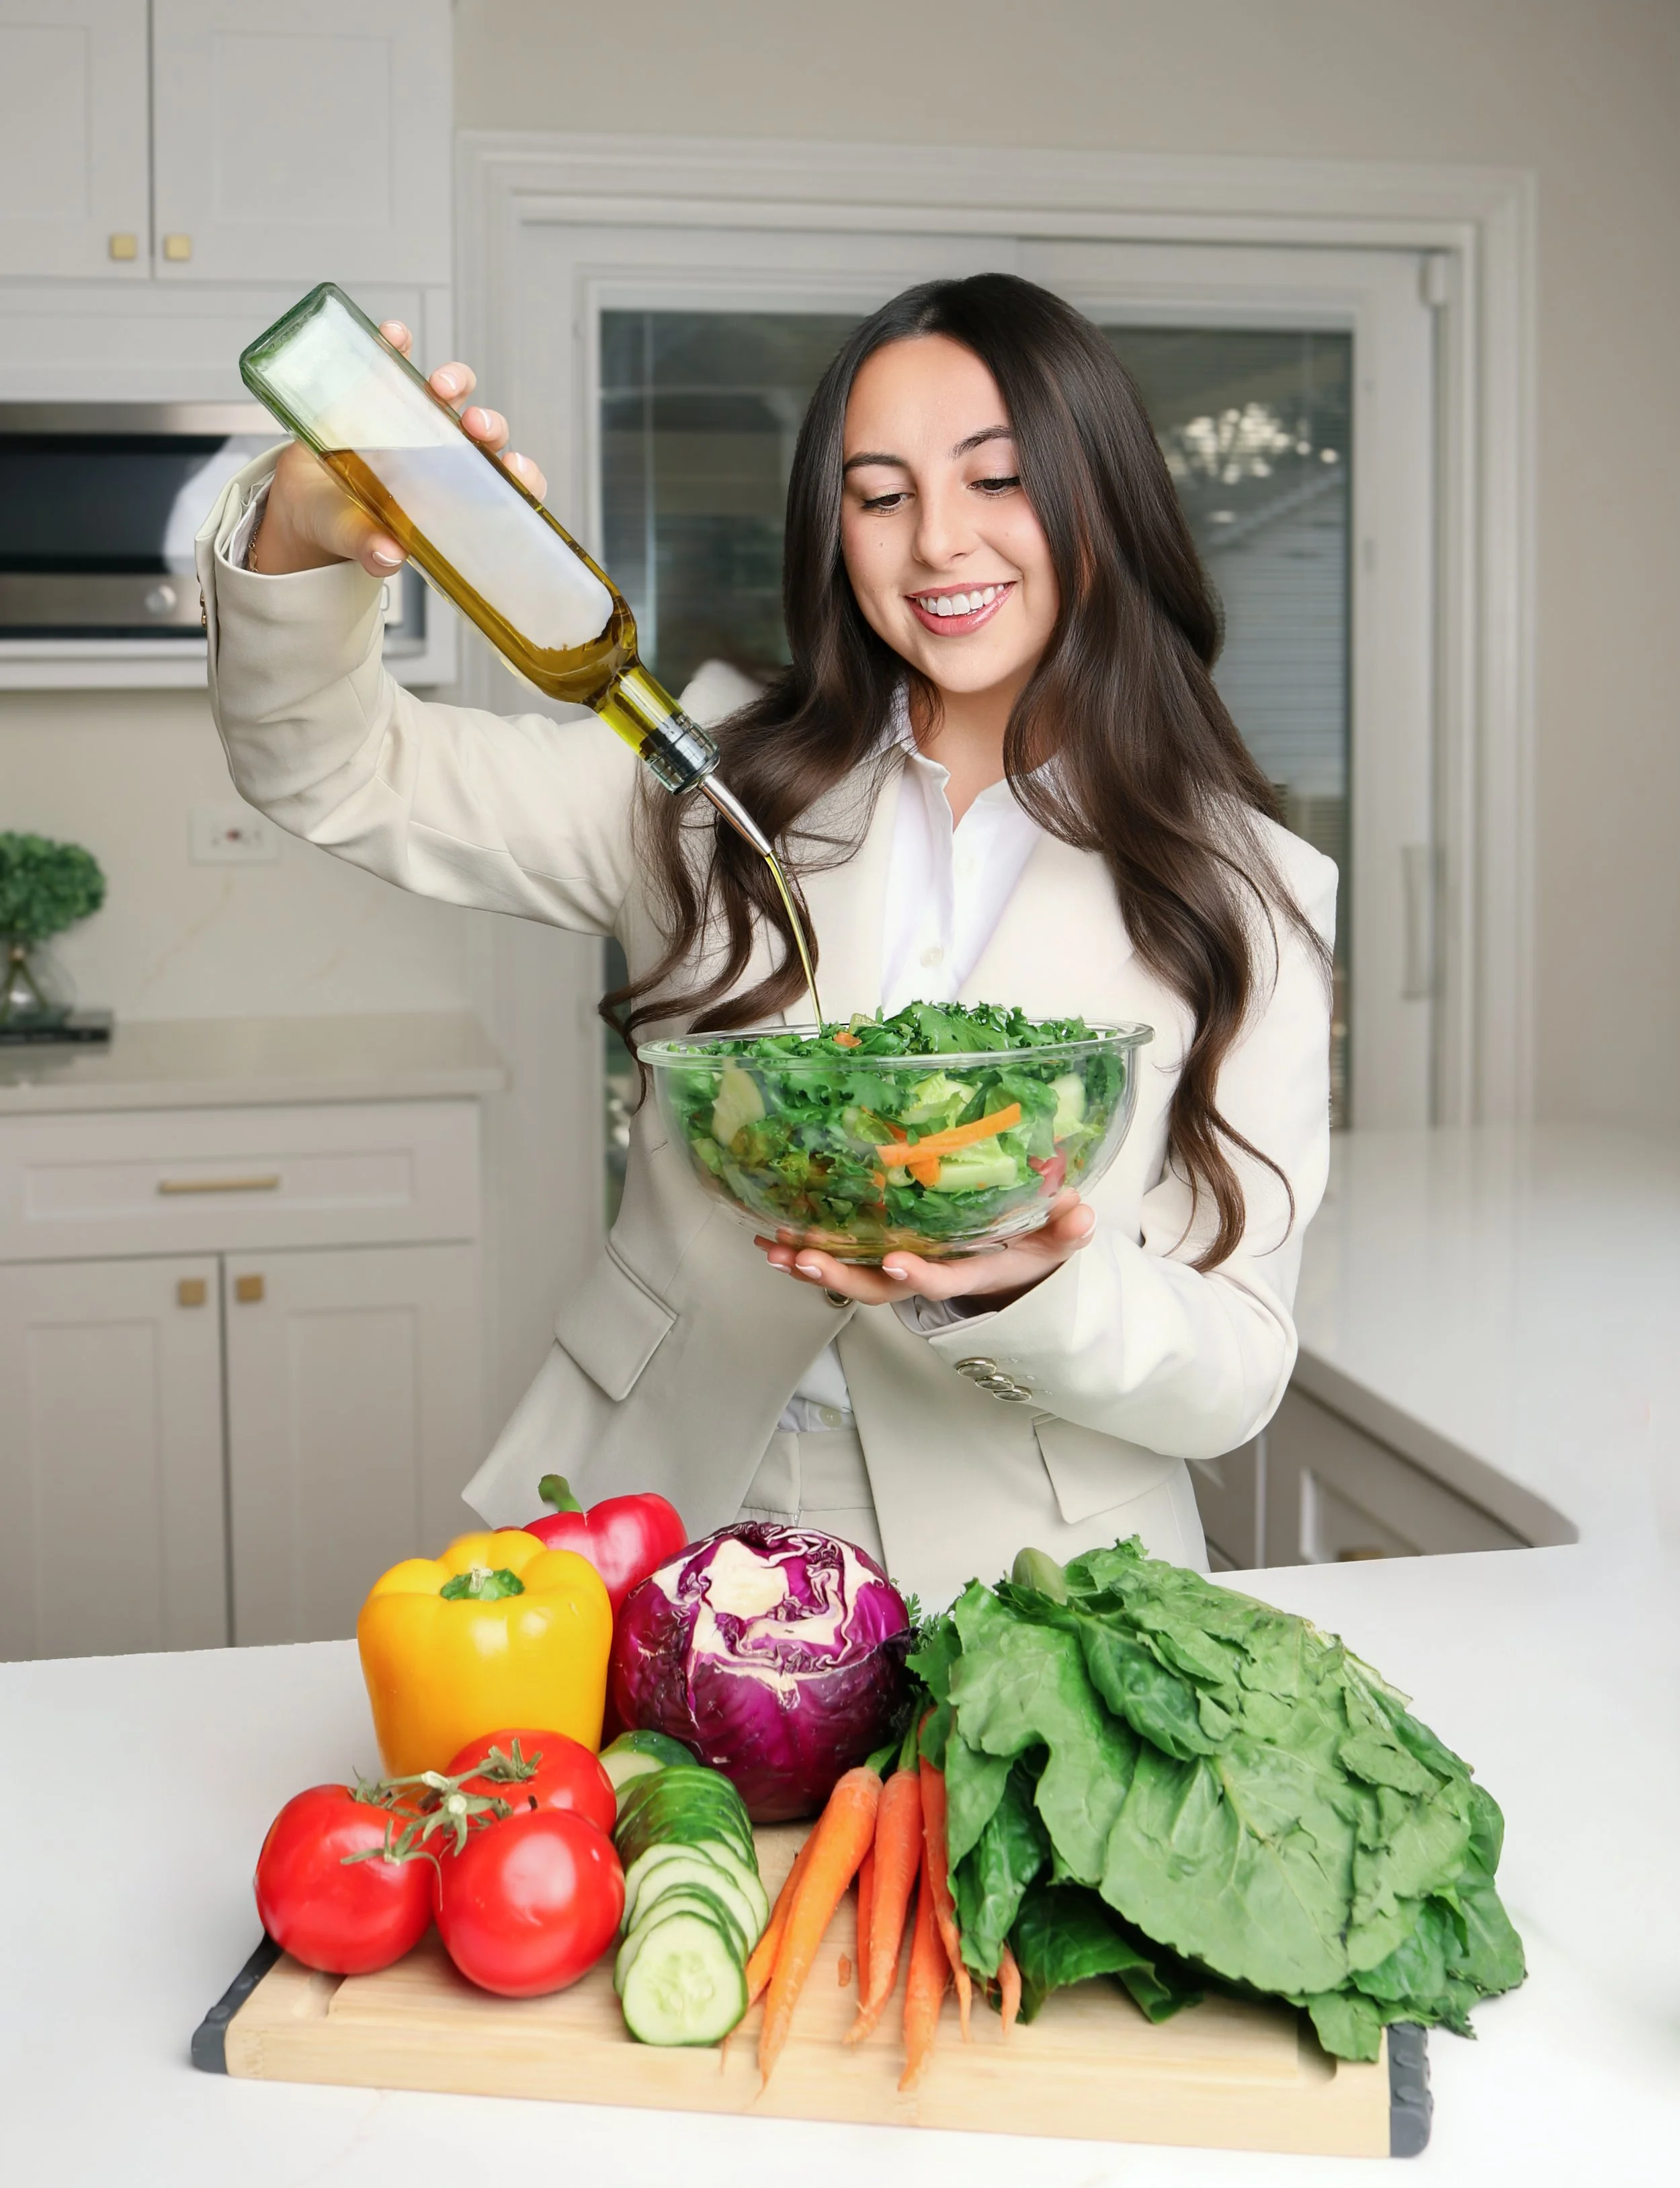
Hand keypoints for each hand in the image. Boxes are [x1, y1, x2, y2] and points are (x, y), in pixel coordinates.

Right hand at [248, 322, 548, 577]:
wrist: (303, 500)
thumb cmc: (346, 524)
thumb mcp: (356, 539)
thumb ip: (371, 550)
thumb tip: (387, 556)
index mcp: (455, 495)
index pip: (507, 486)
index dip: (522, 476)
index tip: (517, 468)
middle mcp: (444, 454)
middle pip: (486, 435)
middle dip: (490, 425)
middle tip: (474, 425)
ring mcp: (413, 419)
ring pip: (452, 392)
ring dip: (455, 381)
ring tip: (438, 388)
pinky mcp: (377, 390)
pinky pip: (395, 360)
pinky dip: (397, 344)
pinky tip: (395, 336)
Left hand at [752, 1188, 1095, 1308]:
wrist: (1011, 1267)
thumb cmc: (1029, 1246)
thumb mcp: (1056, 1239)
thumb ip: (1067, 1229)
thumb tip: (1080, 1212)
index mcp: (970, 1270)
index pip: (942, 1279)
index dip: (918, 1276)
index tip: (893, 1262)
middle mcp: (929, 1276)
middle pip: (879, 1288)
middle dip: (839, 1276)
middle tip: (802, 1259)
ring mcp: (902, 1270)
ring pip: (851, 1277)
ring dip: (810, 1264)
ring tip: (773, 1248)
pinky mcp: (882, 1258)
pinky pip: (841, 1259)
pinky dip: (806, 1251)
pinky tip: (773, 1237)